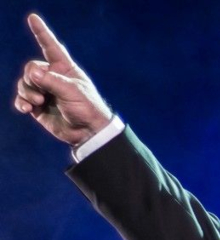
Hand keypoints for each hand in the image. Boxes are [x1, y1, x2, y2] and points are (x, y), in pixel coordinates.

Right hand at [13, 13, 113, 146]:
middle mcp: (53, 77)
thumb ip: (51, 81)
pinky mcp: (38, 105)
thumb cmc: (87, 108)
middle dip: (32, 80)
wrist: (87, 132)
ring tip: (38, 102)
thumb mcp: (72, 92)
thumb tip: (33, 72)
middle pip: (31, 69)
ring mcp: (44, 91)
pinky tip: (27, 109)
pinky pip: (22, 99)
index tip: (33, 18)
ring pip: (24, 83)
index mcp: (65, 69)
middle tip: (43, 94)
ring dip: (27, 92)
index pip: (51, 47)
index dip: (42, 33)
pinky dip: (22, 102)